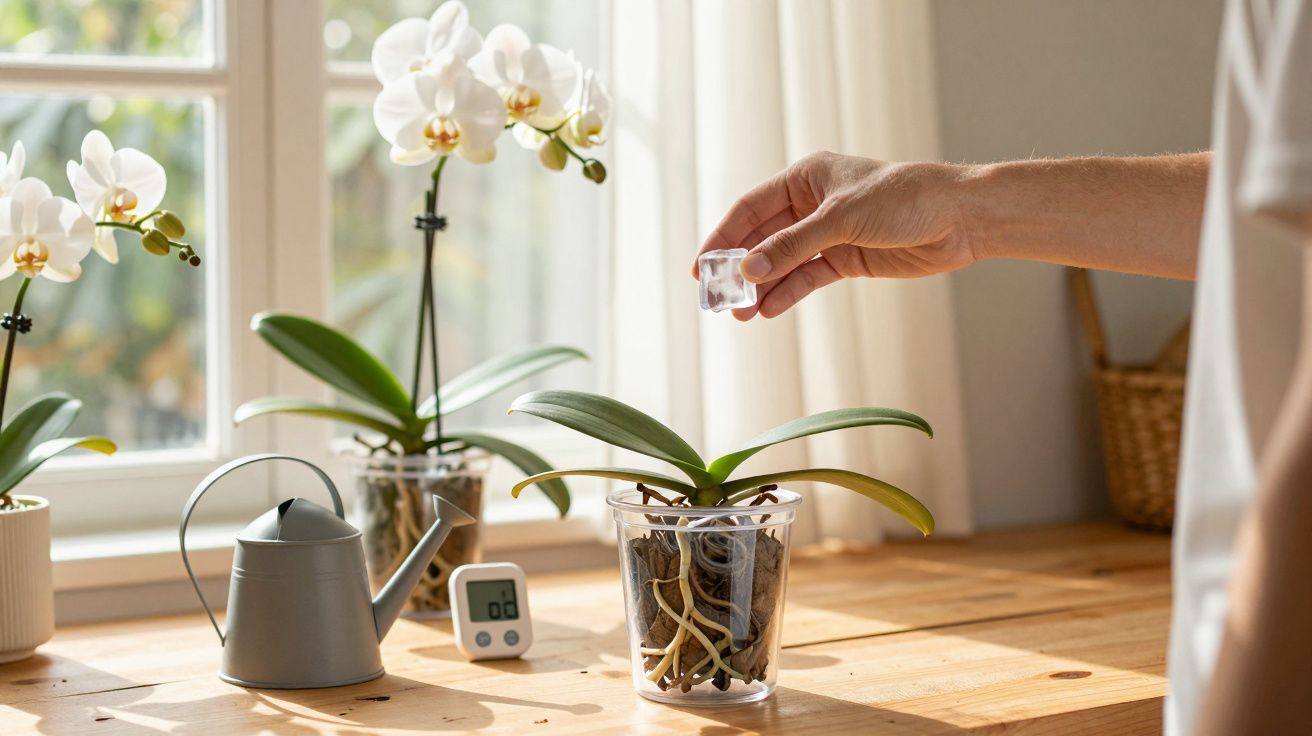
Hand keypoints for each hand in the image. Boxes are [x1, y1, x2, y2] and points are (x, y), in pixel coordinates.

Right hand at [694, 152, 977, 319]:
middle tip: (715, 297)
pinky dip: (787, 293)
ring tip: (737, 313)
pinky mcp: (846, 258)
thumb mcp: (842, 219)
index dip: (722, 236)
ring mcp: (828, 233)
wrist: (960, 219)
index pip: (750, 209)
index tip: (700, 267)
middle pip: (762, 238)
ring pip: (783, 262)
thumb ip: (793, 245)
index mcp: (805, 177)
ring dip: (760, 286)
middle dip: (739, 267)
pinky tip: (767, 311)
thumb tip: (748, 269)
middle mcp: (812, 204)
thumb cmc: (905, 199)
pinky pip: (807, 277)